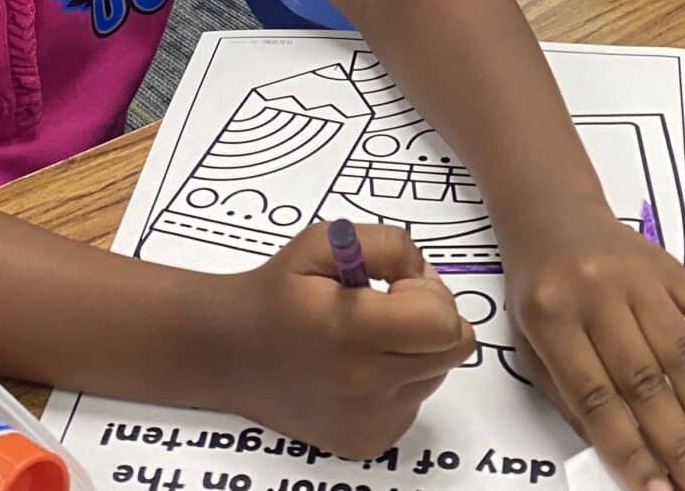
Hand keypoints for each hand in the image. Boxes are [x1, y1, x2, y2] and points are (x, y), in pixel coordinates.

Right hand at [221, 221, 475, 459]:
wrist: (232, 353)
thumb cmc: (279, 292)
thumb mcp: (326, 242)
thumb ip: (389, 247)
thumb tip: (427, 277)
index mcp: (350, 334)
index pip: (443, 323)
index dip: (426, 292)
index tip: (392, 286)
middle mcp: (364, 387)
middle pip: (452, 348)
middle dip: (431, 318)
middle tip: (387, 306)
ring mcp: (370, 422)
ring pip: (436, 373)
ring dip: (414, 349)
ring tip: (366, 336)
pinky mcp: (370, 441)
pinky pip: (416, 400)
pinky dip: (400, 378)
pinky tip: (359, 365)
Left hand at [503, 209, 684, 490]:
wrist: (550, 212)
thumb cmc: (538, 286)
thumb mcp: (529, 341)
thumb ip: (571, 396)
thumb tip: (626, 457)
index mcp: (551, 315)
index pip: (595, 397)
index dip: (629, 450)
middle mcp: (598, 292)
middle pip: (645, 380)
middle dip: (680, 444)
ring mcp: (640, 276)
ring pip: (683, 354)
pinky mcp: (673, 266)